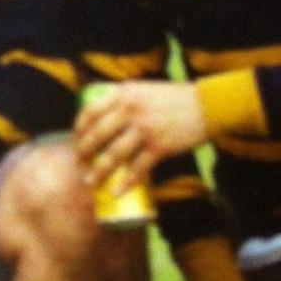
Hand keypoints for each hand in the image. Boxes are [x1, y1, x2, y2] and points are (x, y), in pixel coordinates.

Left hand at [72, 80, 207, 193]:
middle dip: (84, 152)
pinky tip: (117, 192)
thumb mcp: (142, 89)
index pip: (90, 111)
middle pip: (98, 135)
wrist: (206, 105)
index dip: (79, 129)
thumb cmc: (172, 98)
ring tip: (90, 181)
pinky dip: (125, 183)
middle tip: (79, 164)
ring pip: (114, 155)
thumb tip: (99, 114)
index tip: (75, 140)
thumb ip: (121, 99)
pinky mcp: (160, 147)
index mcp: (124, 94)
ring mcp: (145, 129)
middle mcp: (131, 110)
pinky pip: (137, 169)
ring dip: (99, 171)